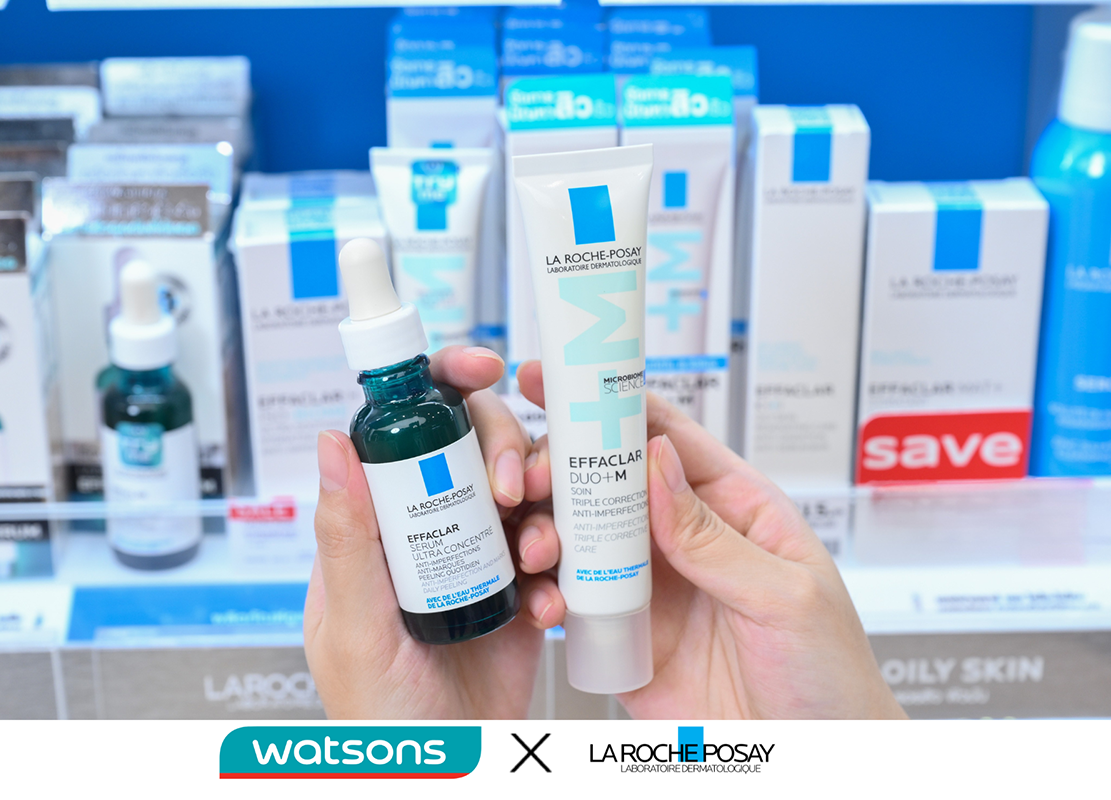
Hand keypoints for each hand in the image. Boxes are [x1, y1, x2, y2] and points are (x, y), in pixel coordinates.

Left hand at [304, 346, 556, 718]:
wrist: (449, 773)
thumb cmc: (379, 717)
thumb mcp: (353, 627)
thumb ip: (346, 537)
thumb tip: (330, 439)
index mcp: (377, 527)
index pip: (403, 432)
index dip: (443, 386)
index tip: (483, 369)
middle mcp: (430, 530)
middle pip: (476, 448)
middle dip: (506, 450)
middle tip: (515, 488)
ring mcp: (481, 557)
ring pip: (525, 491)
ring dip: (543, 508)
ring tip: (537, 554)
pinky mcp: (523, 590)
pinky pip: (556, 549)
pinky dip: (561, 566)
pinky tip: (549, 601)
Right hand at [514, 361, 905, 719]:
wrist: (813, 759)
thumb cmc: (828, 673)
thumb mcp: (787, 597)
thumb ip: (716, 537)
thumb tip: (658, 464)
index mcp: (732, 506)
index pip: (668, 437)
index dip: (614, 404)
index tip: (562, 378)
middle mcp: (681, 536)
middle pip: (610, 479)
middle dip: (564, 467)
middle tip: (534, 472)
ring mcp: (648, 584)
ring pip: (580, 534)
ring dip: (548, 528)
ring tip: (538, 543)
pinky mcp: (622, 633)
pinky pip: (572, 599)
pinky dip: (546, 591)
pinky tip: (542, 596)